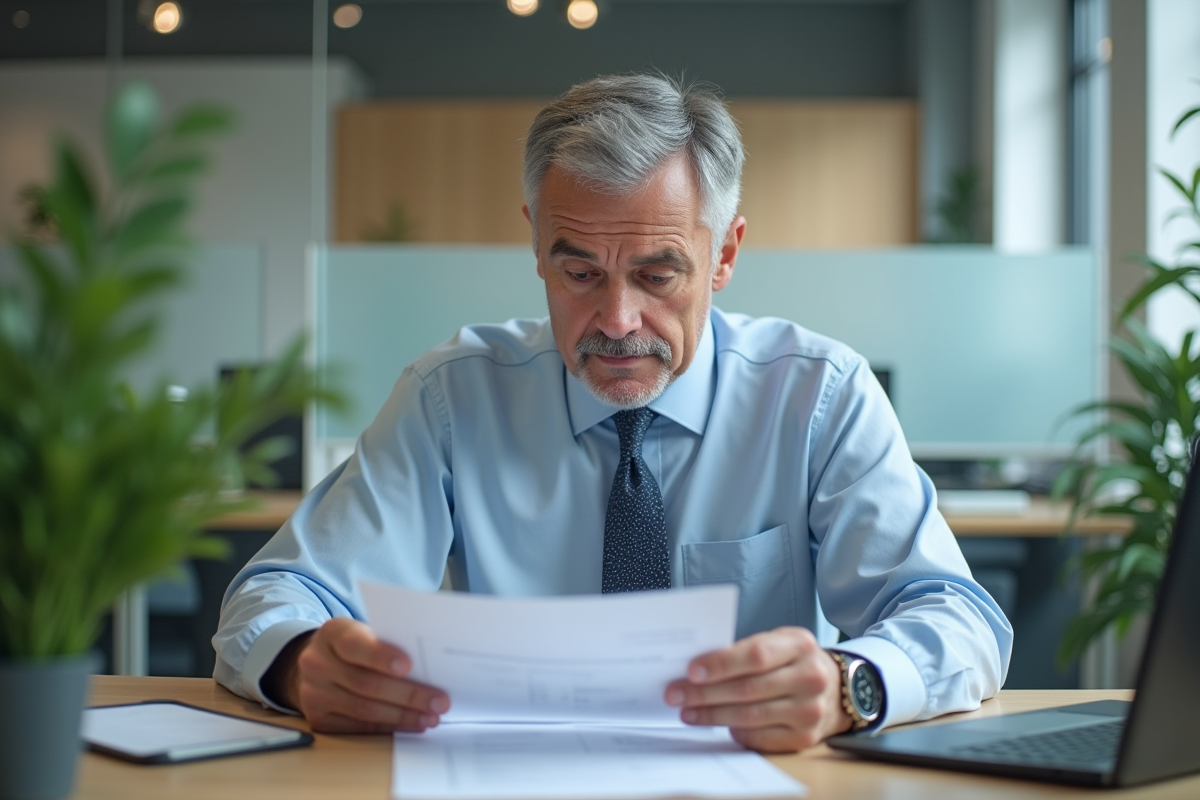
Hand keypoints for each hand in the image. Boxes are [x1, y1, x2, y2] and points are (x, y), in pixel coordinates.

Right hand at [270, 618, 450, 733]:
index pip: (355, 645)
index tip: (408, 666)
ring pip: (363, 709)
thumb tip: (430, 666)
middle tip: (439, 702)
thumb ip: (387, 642)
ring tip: (431, 717)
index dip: (381, 656)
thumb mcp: (364, 632)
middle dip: (408, 694)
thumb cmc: (354, 645)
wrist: (316, 663)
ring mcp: (314, 693)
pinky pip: (358, 727)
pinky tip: (411, 725)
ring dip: (402, 716)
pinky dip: (388, 727)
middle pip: (366, 683)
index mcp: (331, 633)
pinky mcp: (318, 719)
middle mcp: (317, 663)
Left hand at [664, 627, 851, 751]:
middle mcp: (809, 678)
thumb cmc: (795, 661)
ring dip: (711, 715)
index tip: (691, 671)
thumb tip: (698, 666)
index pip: (756, 655)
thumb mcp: (779, 642)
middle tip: (676, 693)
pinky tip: (715, 723)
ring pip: (749, 716)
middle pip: (747, 689)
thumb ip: (747, 649)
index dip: (721, 664)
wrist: (837, 689)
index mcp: (800, 645)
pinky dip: (732, 731)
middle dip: (704, 693)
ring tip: (687, 711)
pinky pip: (758, 738)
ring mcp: (809, 711)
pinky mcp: (803, 738)